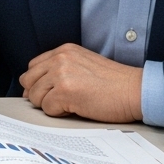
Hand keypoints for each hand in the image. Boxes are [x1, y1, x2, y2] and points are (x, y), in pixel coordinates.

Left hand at [19, 44, 142, 123]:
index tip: (50, 92)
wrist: (135, 90)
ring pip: (35, 96)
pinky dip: (59, 113)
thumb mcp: (83, 64)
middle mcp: (59, 59)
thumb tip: (34, 89)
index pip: (33, 67)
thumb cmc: (114, 83)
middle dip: (39, 95)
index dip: (38, 83)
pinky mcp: (65, 92)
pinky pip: (47, 108)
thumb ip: (60, 69)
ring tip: (71, 104)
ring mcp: (61, 74)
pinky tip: (76, 108)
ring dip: (49, 105)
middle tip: (58, 101)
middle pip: (28, 81)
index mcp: (63, 51)